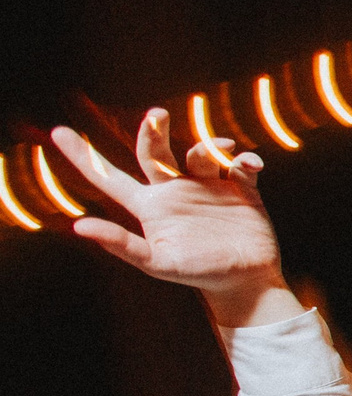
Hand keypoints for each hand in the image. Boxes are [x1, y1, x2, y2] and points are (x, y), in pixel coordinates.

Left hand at [52, 113, 293, 326]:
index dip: (83, 156)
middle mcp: (175, 191)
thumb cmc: (198, 274)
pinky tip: (250, 165)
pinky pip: (240, 165)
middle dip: (154, 131)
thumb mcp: (157, 263)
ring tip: (224, 149)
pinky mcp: (240, 190)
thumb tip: (80, 226)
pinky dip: (246, 160)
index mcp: (150, 206)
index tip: (58, 133)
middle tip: (158, 114)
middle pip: (155, 152)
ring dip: (210, 146)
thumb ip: (122, 244)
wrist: (246, 281)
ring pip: (200, 154)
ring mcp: (208, 188)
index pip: (109, 178)